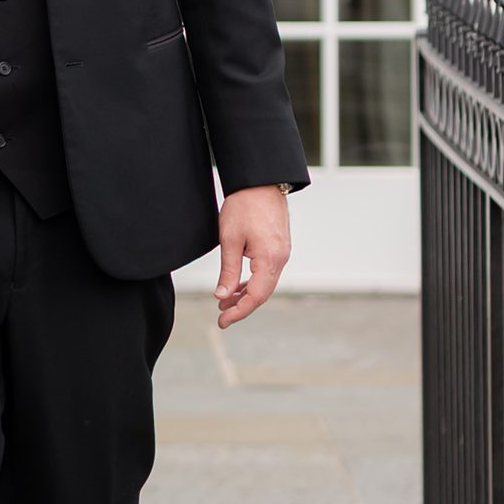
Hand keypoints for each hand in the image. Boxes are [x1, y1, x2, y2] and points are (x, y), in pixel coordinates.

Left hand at [214, 185, 290, 327]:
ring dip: (246, 294)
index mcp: (269, 259)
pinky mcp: (279, 247)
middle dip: (242, 306)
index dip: (239, 312)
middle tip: (221, 316)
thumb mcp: (230, 240)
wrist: (260, 181)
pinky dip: (253, 282)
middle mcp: (280, 258)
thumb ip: (228, 271)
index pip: (256, 296)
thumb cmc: (244, 205)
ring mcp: (282, 253)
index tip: (223, 321)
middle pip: (263, 293)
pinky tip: (239, 285)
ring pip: (265, 283)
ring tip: (225, 302)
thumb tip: (222, 296)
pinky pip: (267, 272)